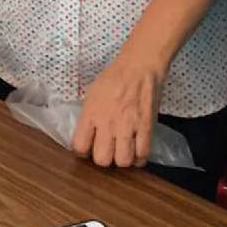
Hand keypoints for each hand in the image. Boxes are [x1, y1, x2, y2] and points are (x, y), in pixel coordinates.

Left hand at [71, 49, 164, 167]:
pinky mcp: (146, 127)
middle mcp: (108, 122)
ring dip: (122, 160)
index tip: (87, 149)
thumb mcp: (92, 93)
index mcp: (91, 113)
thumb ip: (88, 116)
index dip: (82, 152)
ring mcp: (128, 126)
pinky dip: (139, 158)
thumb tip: (85, 134)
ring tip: (122, 152)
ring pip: (123, 161)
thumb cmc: (114, 76)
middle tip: (106, 151)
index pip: (79, 145)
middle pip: (102, 159)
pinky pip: (143, 154)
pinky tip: (136, 152)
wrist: (139, 66)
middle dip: (103, 159)